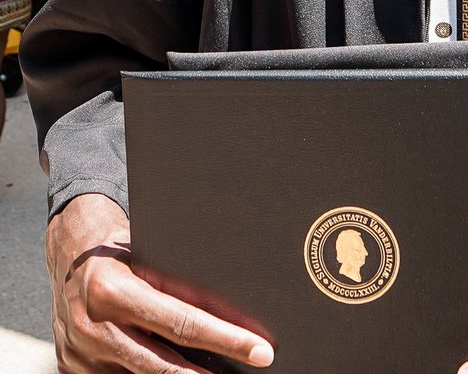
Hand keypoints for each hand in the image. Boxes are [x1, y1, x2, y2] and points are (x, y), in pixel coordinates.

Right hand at [46, 193, 274, 372]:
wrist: (68, 251)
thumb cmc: (119, 246)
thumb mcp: (150, 254)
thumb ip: (177, 283)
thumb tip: (229, 309)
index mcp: (114, 291)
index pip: (183, 323)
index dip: (226, 339)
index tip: (259, 351)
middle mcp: (95, 328)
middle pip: (164, 363)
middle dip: (210, 372)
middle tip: (250, 369)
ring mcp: (81, 355)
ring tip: (214, 371)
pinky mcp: (73, 368)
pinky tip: (180, 370)